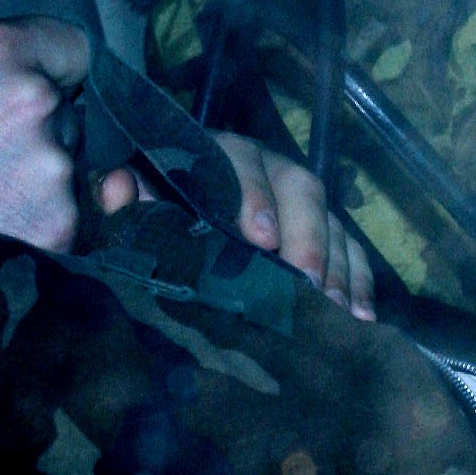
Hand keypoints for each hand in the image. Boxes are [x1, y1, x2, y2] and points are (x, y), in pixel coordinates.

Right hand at [0, 17, 89, 249]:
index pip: (73, 47)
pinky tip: (6, 232)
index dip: (56, 72)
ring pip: (69, 167)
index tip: (39, 92)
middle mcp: (36, 98)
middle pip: (68, 112)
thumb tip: (3, 85)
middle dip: (40, 133)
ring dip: (41, 182)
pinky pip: (75, 219)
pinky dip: (47, 226)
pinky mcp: (62, 222)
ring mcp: (54, 164)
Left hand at [93, 132, 377, 318]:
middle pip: (300, 190)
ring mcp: (302, 202)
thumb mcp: (137, 202)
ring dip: (336, 266)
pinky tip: (359, 320)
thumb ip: (125, 197)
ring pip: (332, 221)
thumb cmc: (156, 209)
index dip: (252, 195)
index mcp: (221, 154)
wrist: (175, 214)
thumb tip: (117, 188)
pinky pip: (353, 251)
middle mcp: (270, 170)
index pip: (240, 161)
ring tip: (333, 310)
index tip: (260, 238)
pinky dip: (358, 283)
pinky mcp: (326, 232)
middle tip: (306, 283)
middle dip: (307, 238)